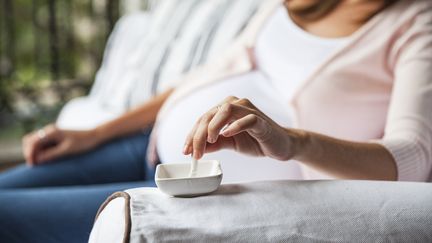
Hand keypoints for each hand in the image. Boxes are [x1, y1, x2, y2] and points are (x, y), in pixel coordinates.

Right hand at [22, 124, 100, 165]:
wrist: (95, 136)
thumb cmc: (83, 143)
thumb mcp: (67, 150)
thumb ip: (51, 155)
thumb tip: (37, 160)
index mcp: (51, 132)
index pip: (33, 142)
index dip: (30, 154)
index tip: (33, 166)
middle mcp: (49, 131)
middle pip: (30, 141)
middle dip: (29, 152)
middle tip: (35, 165)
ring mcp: (52, 134)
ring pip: (35, 142)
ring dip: (34, 152)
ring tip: (40, 163)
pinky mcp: (55, 138)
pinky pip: (43, 144)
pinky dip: (41, 151)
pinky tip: (46, 159)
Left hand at [183, 96, 302, 159]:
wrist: (280, 145)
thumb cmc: (255, 141)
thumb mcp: (229, 143)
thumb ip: (213, 144)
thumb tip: (195, 148)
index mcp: (225, 108)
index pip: (203, 119)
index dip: (192, 135)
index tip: (185, 151)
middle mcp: (236, 104)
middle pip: (210, 114)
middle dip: (199, 134)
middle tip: (194, 152)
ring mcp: (249, 110)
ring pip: (225, 110)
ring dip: (213, 126)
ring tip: (209, 141)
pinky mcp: (261, 120)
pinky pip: (247, 119)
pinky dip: (235, 126)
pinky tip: (226, 135)